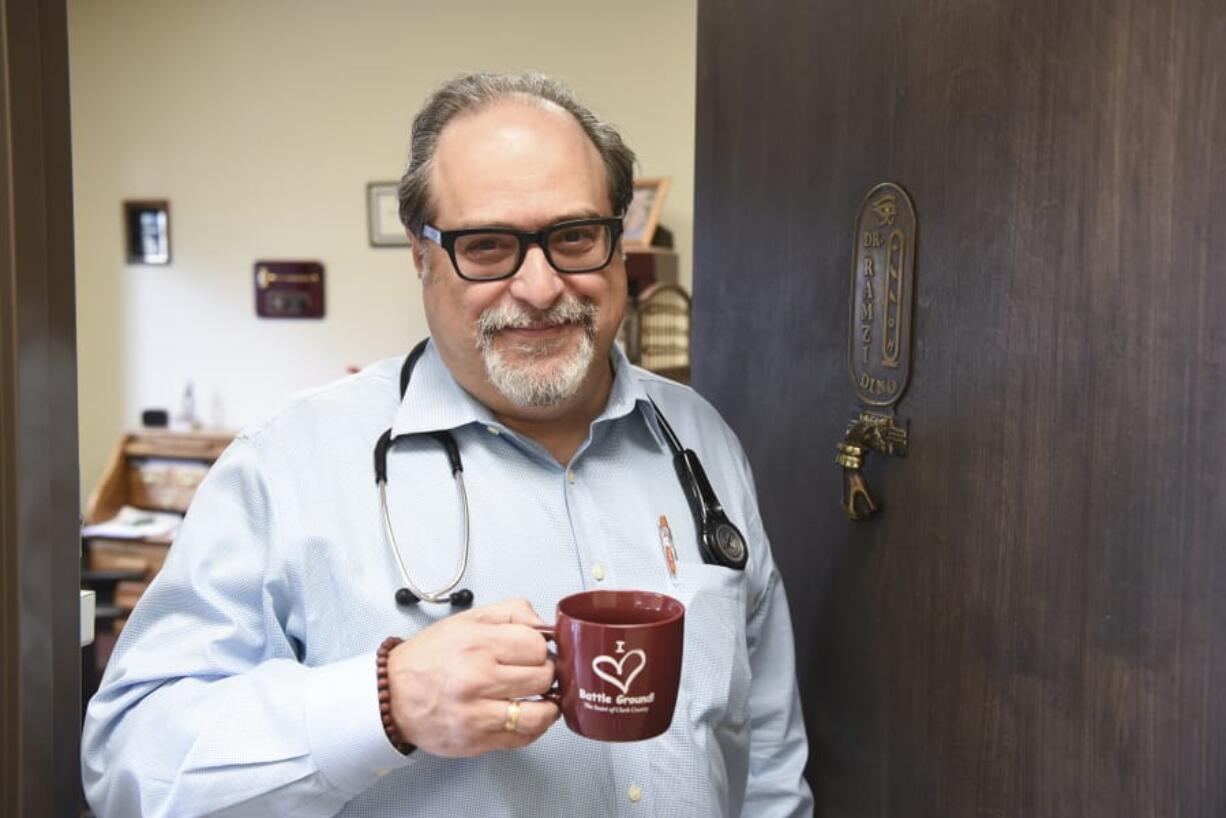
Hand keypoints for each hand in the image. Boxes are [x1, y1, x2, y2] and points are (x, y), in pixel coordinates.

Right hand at [386, 598, 560, 756]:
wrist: (390, 695)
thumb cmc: (428, 658)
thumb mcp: (467, 620)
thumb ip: (511, 612)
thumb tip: (545, 625)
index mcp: (477, 644)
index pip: (536, 645)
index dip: (540, 647)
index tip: (533, 651)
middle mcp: (477, 680)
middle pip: (542, 677)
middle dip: (544, 673)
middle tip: (534, 672)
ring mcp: (477, 714)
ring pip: (539, 714)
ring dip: (547, 706)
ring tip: (541, 698)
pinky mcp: (476, 741)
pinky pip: (522, 739)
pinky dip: (532, 728)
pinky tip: (524, 715)